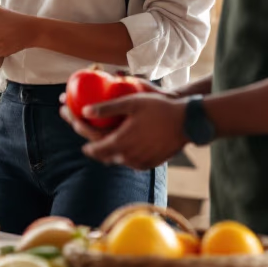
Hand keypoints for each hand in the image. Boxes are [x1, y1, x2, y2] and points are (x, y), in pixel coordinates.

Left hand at [61, 91, 188, 170]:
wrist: (187, 122)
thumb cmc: (158, 108)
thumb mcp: (131, 102)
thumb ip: (107, 108)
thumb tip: (84, 111)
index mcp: (122, 142)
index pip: (96, 149)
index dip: (87, 145)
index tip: (81, 140)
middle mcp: (130, 156)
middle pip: (105, 156)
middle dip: (95, 149)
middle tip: (89, 141)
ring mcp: (141, 162)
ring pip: (119, 160)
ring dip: (110, 152)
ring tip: (106, 141)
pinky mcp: (151, 163)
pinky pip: (132, 162)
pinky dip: (125, 155)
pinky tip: (125, 146)